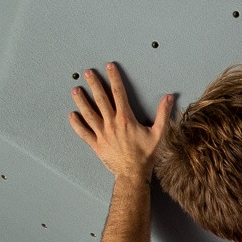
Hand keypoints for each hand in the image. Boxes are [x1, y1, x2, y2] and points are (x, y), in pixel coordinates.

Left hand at [69, 62, 174, 180]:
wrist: (133, 173)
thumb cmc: (146, 155)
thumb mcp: (159, 133)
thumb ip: (163, 114)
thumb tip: (169, 97)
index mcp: (125, 118)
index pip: (118, 93)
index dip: (114, 78)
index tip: (109, 67)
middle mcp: (111, 123)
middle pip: (100, 99)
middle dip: (94, 84)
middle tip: (87, 73)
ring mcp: (102, 134)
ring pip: (89, 113)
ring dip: (81, 101)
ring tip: (75, 90)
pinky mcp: (96, 144)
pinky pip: (83, 132)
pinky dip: (77, 124)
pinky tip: (71, 115)